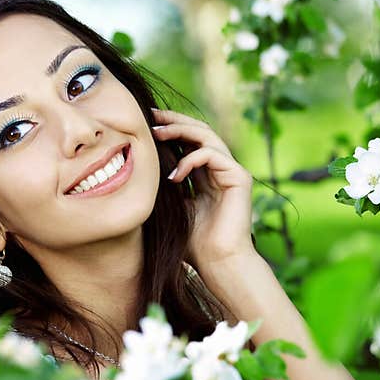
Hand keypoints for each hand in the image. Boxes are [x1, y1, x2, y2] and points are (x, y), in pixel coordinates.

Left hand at [151, 108, 255, 267]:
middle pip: (200, 131)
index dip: (170, 129)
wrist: (217, 263)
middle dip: (174, 121)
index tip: (144, 123)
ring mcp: (232, 172)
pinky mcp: (240, 177)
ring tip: (157, 134)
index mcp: (206, 177)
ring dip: (180, 131)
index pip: (189, 142)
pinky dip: (191, 159)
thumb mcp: (172, 208)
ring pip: (207, 136)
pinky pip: (213, 155)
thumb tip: (139, 167)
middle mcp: (221, 170)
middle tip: (151, 116)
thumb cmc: (194, 244)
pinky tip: (173, 175)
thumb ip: (164, 187)